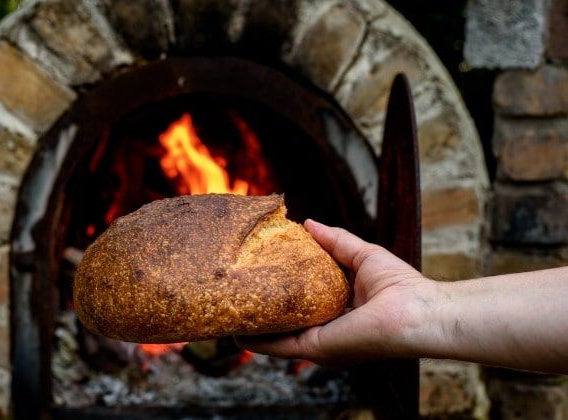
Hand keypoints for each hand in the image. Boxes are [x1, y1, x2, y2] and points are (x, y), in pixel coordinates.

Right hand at [235, 219, 436, 366]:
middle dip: (262, 312)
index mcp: (338, 315)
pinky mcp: (317, 348)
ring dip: (254, 327)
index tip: (259, 279)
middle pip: (286, 323)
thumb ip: (334, 241)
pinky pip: (280, 346)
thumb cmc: (401, 287)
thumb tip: (307, 224)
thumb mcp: (361, 255)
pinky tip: (238, 333)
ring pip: (278, 337)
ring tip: (230, 314)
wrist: (418, 312)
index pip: (302, 307)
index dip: (280, 294)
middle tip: (237, 295)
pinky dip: (258, 341)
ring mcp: (321, 343)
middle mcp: (327, 333)